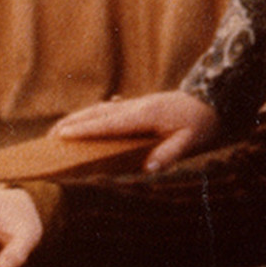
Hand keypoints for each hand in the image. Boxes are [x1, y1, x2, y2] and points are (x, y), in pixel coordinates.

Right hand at [52, 90, 220, 170]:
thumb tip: (148, 168)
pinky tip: (88, 120)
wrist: (216, 98)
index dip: (85, 131)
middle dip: (73, 124)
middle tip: (49, 137)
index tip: (62, 136)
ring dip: (80, 118)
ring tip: (59, 130)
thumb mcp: (192, 140)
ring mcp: (138, 104)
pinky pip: (111, 111)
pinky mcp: (142, 106)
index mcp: (146, 115)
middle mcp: (137, 107)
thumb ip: (170, 153)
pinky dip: (95, 116)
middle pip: (98, 114)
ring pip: (102, 110)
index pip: (110, 124)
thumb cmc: (204, 121)